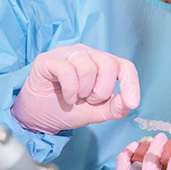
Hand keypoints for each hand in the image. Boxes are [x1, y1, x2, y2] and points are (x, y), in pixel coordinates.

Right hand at [11, 44, 139, 133]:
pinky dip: (71, 90)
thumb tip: (130, 101)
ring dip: (84, 91)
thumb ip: (116, 107)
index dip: (131, 84)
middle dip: (102, 91)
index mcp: (103, 63)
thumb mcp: (97, 111)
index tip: (132, 103)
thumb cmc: (69, 108)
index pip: (125, 67)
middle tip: (89, 100)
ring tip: (76, 97)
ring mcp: (68, 53)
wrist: (39, 116)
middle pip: (109, 65)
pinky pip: (68, 71)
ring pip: (89, 68)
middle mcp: (88, 53)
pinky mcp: (48, 59)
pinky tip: (67, 97)